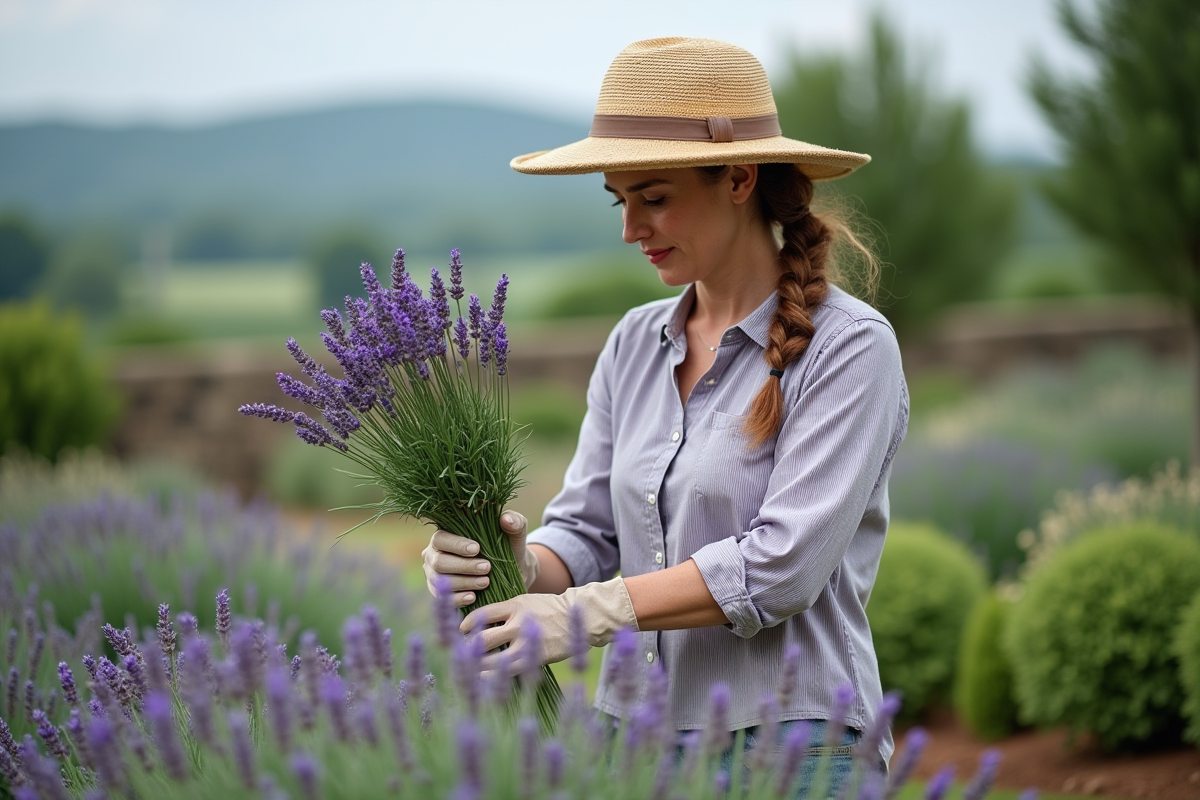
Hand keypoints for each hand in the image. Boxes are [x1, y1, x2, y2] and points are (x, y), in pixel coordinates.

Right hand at [420, 510, 540, 607]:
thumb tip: (506, 519)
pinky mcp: (441, 594)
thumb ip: (515, 522)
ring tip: (485, 582)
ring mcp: (434, 575)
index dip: (456, 545)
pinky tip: (473, 597)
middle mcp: (434, 555)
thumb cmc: (507, 547)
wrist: (512, 572)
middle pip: (439, 562)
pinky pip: (443, 599)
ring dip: (463, 582)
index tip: (477, 549)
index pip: (440, 538)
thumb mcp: (515, 534)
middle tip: (487, 567)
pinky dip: (458, 598)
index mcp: (445, 535)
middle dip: (463, 566)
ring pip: (440, 581)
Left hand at [461, 577, 637, 670]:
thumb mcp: (527, 601)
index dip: (467, 624)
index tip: (461, 630)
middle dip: (468, 647)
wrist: (582, 618)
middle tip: (461, 652)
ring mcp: (526, 642)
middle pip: (483, 638)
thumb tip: (480, 621)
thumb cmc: (549, 610)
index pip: (483, 614)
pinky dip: (492, 675)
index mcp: (515, 605)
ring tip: (468, 667)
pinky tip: (484, 677)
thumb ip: (506, 610)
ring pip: (491, 657)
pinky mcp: (535, 658)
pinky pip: (507, 670)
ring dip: (476, 664)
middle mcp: (518, 623)